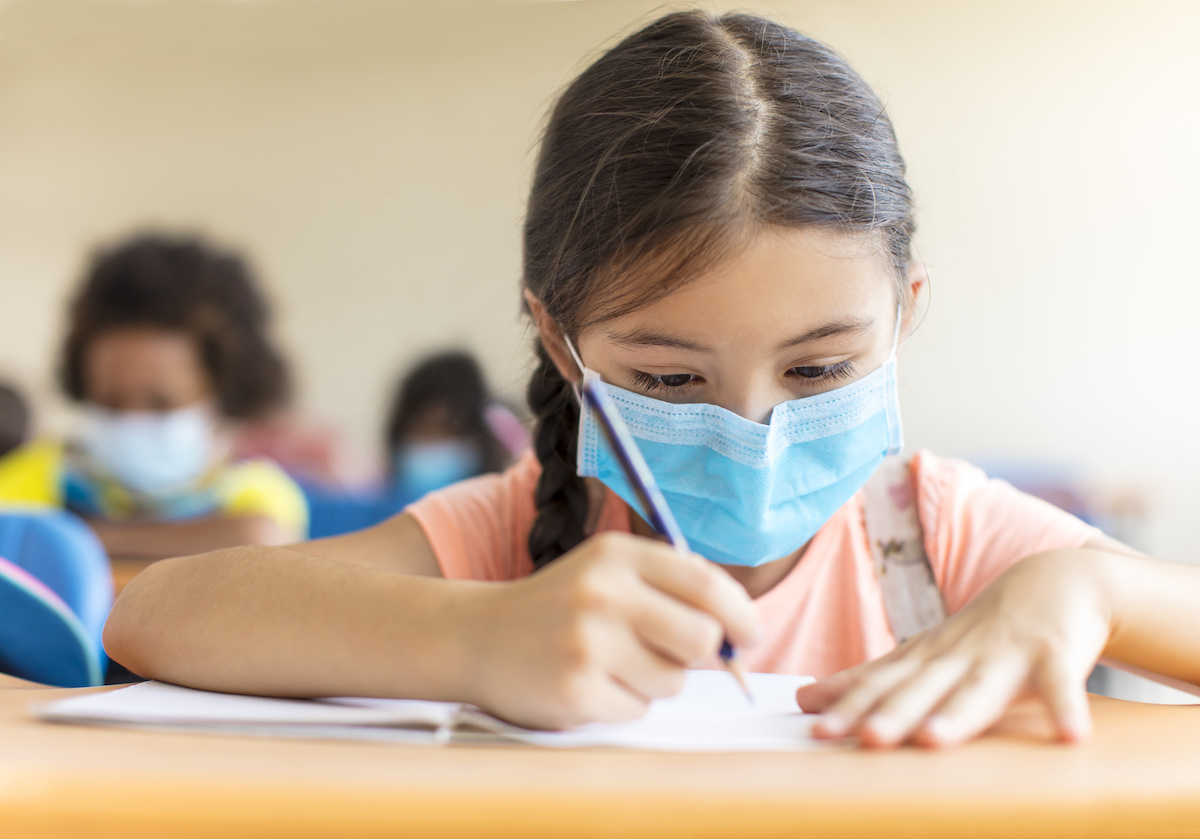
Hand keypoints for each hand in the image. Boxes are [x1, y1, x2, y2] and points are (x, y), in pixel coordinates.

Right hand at [462, 532, 759, 729]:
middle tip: (672, 653)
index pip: (706, 585)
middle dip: (698, 655)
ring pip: (673, 680)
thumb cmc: (562, 606)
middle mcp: (602, 592)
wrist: (479, 636)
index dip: (741, 615)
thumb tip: (741, 630)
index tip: (748, 635)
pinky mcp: (575, 688)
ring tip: (615, 664)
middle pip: (701, 638)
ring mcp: (587, 642)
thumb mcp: (610, 571)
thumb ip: (673, 587)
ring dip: (656, 681)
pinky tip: (590, 683)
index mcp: (618, 554)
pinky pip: (638, 710)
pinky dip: (624, 704)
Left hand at [795, 550, 1113, 747]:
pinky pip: (1061, 685)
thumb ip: (869, 680)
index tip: (816, 727)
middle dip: (892, 713)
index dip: (849, 704)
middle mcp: (959, 657)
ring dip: (958, 715)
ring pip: (979, 689)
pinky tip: (1071, 736)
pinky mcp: (1056, 656)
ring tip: (934, 740)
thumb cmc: (980, 632)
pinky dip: (1066, 708)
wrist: (1057, 581)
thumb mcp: (923, 655)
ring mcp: (1007, 654)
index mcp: (926, 659)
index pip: (881, 683)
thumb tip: (803, 698)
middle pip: (921, 689)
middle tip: (864, 738)